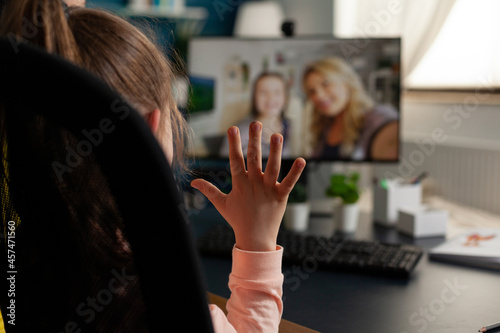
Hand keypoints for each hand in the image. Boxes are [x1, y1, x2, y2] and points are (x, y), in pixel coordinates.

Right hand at [191, 122, 305, 251]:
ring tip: (277, 135)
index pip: (235, 160)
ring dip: (275, 151)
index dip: (234, 143)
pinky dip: (296, 172)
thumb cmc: (238, 220)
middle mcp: (254, 184)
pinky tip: (302, 160)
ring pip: (273, 167)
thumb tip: (192, 182)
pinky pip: (289, 182)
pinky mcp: (281, 197)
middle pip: (254, 158)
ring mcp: (268, 190)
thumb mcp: (222, 204)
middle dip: (254, 140)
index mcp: (239, 184)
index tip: (233, 128)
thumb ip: (208, 190)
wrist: (255, 239)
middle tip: (256, 123)